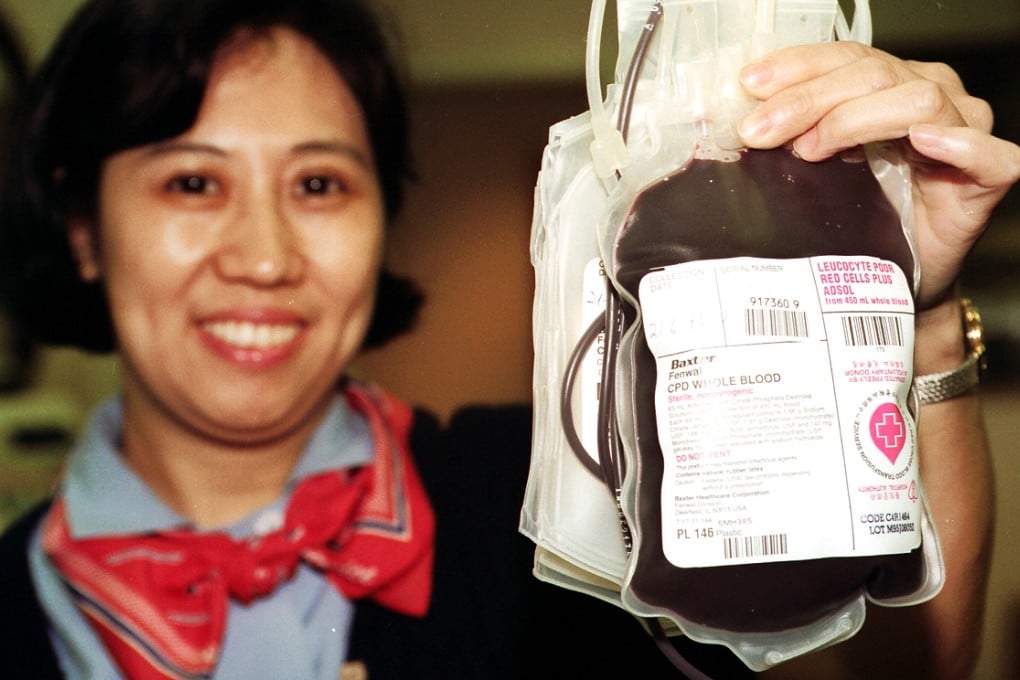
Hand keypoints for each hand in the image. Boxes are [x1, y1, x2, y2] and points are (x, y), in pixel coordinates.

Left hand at [736, 41, 1019, 310]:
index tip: (749, 85)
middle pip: (874, 75)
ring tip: (812, 149)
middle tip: (759, 132)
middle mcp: (932, 96)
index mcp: (891, 84)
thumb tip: (743, 124)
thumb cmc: (857, 219)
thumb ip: (791, 136)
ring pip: (919, 100)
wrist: (892, 279)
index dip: (797, 67)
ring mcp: (965, 133)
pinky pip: (989, 154)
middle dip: (808, 100)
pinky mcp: (989, 179)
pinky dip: (957, 145)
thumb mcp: (815, 167)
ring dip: (857, 119)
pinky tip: (922, 144)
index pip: (846, 57)